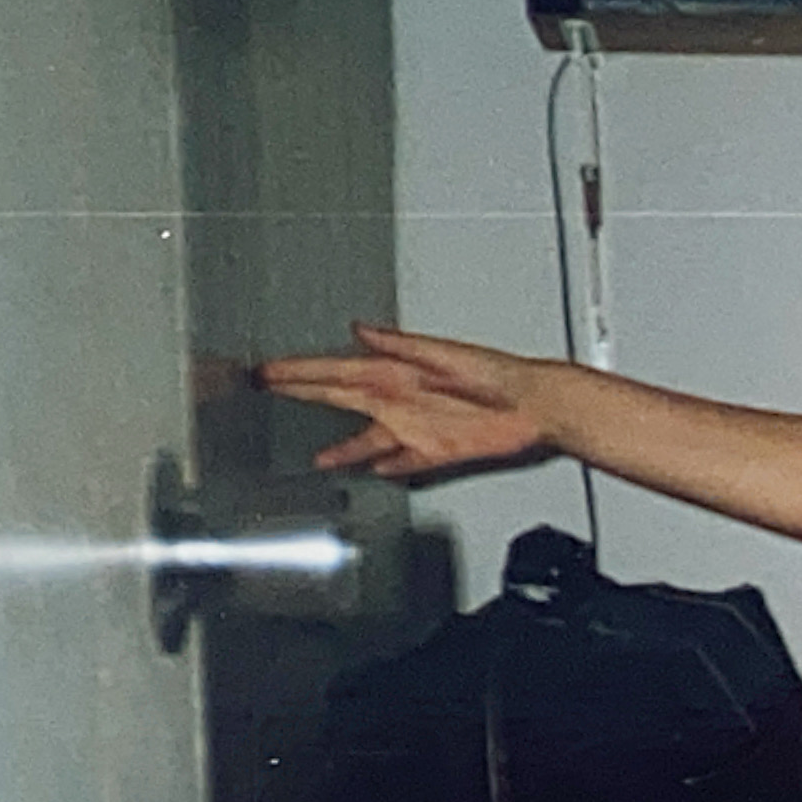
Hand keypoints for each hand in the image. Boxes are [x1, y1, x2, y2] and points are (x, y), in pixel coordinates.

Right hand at [259, 324, 557, 478]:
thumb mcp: (442, 353)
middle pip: (339, 399)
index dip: (298, 372)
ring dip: (343, 449)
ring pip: (367, 439)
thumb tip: (361, 329)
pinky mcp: (438, 450)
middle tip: (269, 393)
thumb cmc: (496, 373)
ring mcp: (416, 427)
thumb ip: (400, 345)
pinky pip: (405, 462)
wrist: (534, 405)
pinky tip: (375, 472)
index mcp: (395, 372)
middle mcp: (400, 399)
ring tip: (319, 459)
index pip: (334, 370)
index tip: (267, 371)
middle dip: (302, 396)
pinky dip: (389, 467)